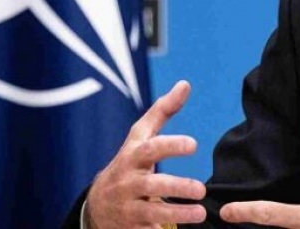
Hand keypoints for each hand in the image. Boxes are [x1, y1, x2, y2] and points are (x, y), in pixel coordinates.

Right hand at [86, 80, 207, 228]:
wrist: (98, 203)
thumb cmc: (128, 162)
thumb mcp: (140, 137)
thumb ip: (163, 111)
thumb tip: (185, 84)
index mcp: (133, 156)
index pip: (150, 148)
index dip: (171, 145)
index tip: (194, 144)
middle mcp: (128, 181)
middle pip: (151, 184)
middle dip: (177, 186)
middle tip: (201, 189)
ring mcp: (128, 206)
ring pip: (151, 211)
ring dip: (177, 213)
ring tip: (201, 213)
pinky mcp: (132, 226)